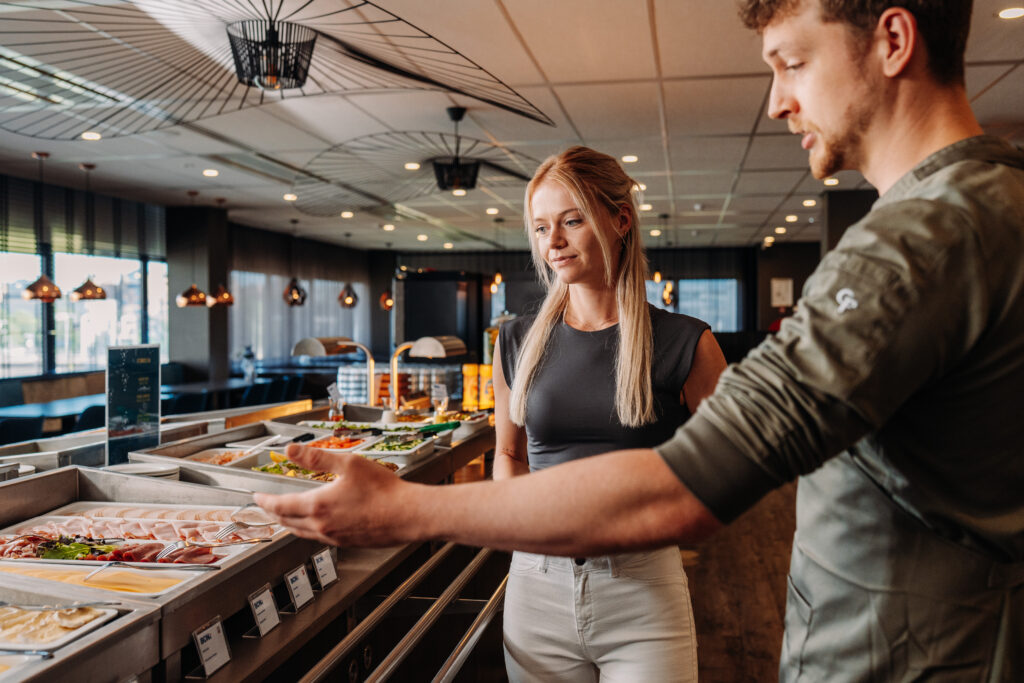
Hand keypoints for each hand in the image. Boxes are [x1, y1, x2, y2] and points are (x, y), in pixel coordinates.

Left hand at [253, 443, 413, 546]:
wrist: (407, 515)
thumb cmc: (384, 490)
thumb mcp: (349, 464)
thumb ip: (317, 457)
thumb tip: (291, 450)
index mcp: (318, 506)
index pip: (280, 506)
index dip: (265, 501)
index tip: (256, 497)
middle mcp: (322, 526)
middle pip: (287, 522)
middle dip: (274, 513)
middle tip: (267, 506)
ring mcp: (334, 538)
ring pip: (301, 533)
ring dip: (289, 523)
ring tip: (286, 516)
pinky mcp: (347, 544)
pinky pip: (318, 538)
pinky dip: (308, 530)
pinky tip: (317, 524)